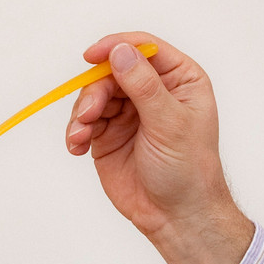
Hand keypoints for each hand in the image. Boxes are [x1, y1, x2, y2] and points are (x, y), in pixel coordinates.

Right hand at [63, 33, 254, 263]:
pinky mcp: (107, 134)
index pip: (144, 48)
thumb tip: (120, 51)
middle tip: (88, 115)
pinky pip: (83, 121)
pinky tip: (75, 147)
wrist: (175, 217)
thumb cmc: (187, 169)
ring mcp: (128, 112)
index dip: (116, 47)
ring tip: (80, 136)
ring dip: (82, 112)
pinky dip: (75, 131)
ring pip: (94, 94)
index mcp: (179, 79)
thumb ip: (144, 86)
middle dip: (94, 90)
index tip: (91, 56)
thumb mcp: (170, 123)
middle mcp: (152, 90)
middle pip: (111, 70)